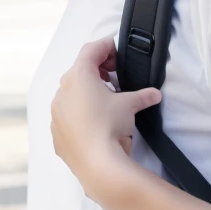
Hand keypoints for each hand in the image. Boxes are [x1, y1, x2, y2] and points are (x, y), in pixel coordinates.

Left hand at [50, 36, 160, 205]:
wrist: (96, 163)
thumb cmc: (109, 126)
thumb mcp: (130, 105)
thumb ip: (143, 95)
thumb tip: (153, 94)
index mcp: (78, 76)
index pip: (92, 50)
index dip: (107, 46)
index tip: (117, 50)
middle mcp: (62, 91)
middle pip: (80, 70)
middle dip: (98, 70)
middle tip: (115, 76)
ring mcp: (57, 112)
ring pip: (71, 93)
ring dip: (88, 92)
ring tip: (107, 101)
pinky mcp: (57, 131)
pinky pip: (68, 115)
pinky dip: (80, 113)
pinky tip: (95, 122)